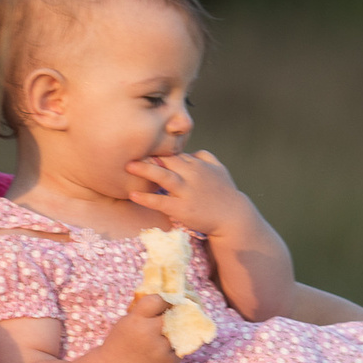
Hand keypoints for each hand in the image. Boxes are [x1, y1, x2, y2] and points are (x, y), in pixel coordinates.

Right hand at [100, 291, 183, 362]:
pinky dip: (175, 347)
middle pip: (172, 315)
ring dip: (176, 331)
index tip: (167, 301)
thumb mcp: (126, 321)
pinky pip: (181, 348)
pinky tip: (162, 350)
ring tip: (163, 336)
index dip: (164, 300)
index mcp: (136, 320)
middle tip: (173, 314)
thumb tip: (169, 296)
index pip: (158, 299)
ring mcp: (161, 350)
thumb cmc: (121, 342)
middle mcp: (149, 333)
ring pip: (180, 332)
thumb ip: (145, 311)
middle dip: (173, 314)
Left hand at [125, 150, 259, 239]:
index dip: (156, 149)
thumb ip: (204, 157)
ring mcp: (187, 192)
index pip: (173, 152)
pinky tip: (133, 195)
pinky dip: (147, 198)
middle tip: (128, 150)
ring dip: (146, 170)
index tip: (139, 146)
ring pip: (164, 176)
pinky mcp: (183, 209)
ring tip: (128, 166)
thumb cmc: (225, 193)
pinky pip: (161, 202)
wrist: (234, 217)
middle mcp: (192, 174)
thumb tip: (189, 151)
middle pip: (167, 159)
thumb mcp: (219, 169)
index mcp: (197, 164)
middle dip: (148, 154)